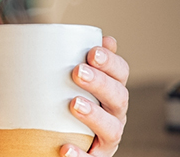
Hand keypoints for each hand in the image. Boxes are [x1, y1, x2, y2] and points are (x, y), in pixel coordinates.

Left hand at [62, 35, 128, 156]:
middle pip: (118, 97)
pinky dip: (80, 155)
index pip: (121, 73)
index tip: (91, 51)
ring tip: (74, 104)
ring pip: (112, 128)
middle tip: (77, 72)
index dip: (111, 62)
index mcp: (111, 91)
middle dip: (100, 83)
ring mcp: (107, 139)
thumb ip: (77, 57)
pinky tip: (65, 148)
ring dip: (95, 115)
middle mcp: (114, 114)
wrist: (59, 141)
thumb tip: (91, 33)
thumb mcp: (71, 80)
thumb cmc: (65, 105)